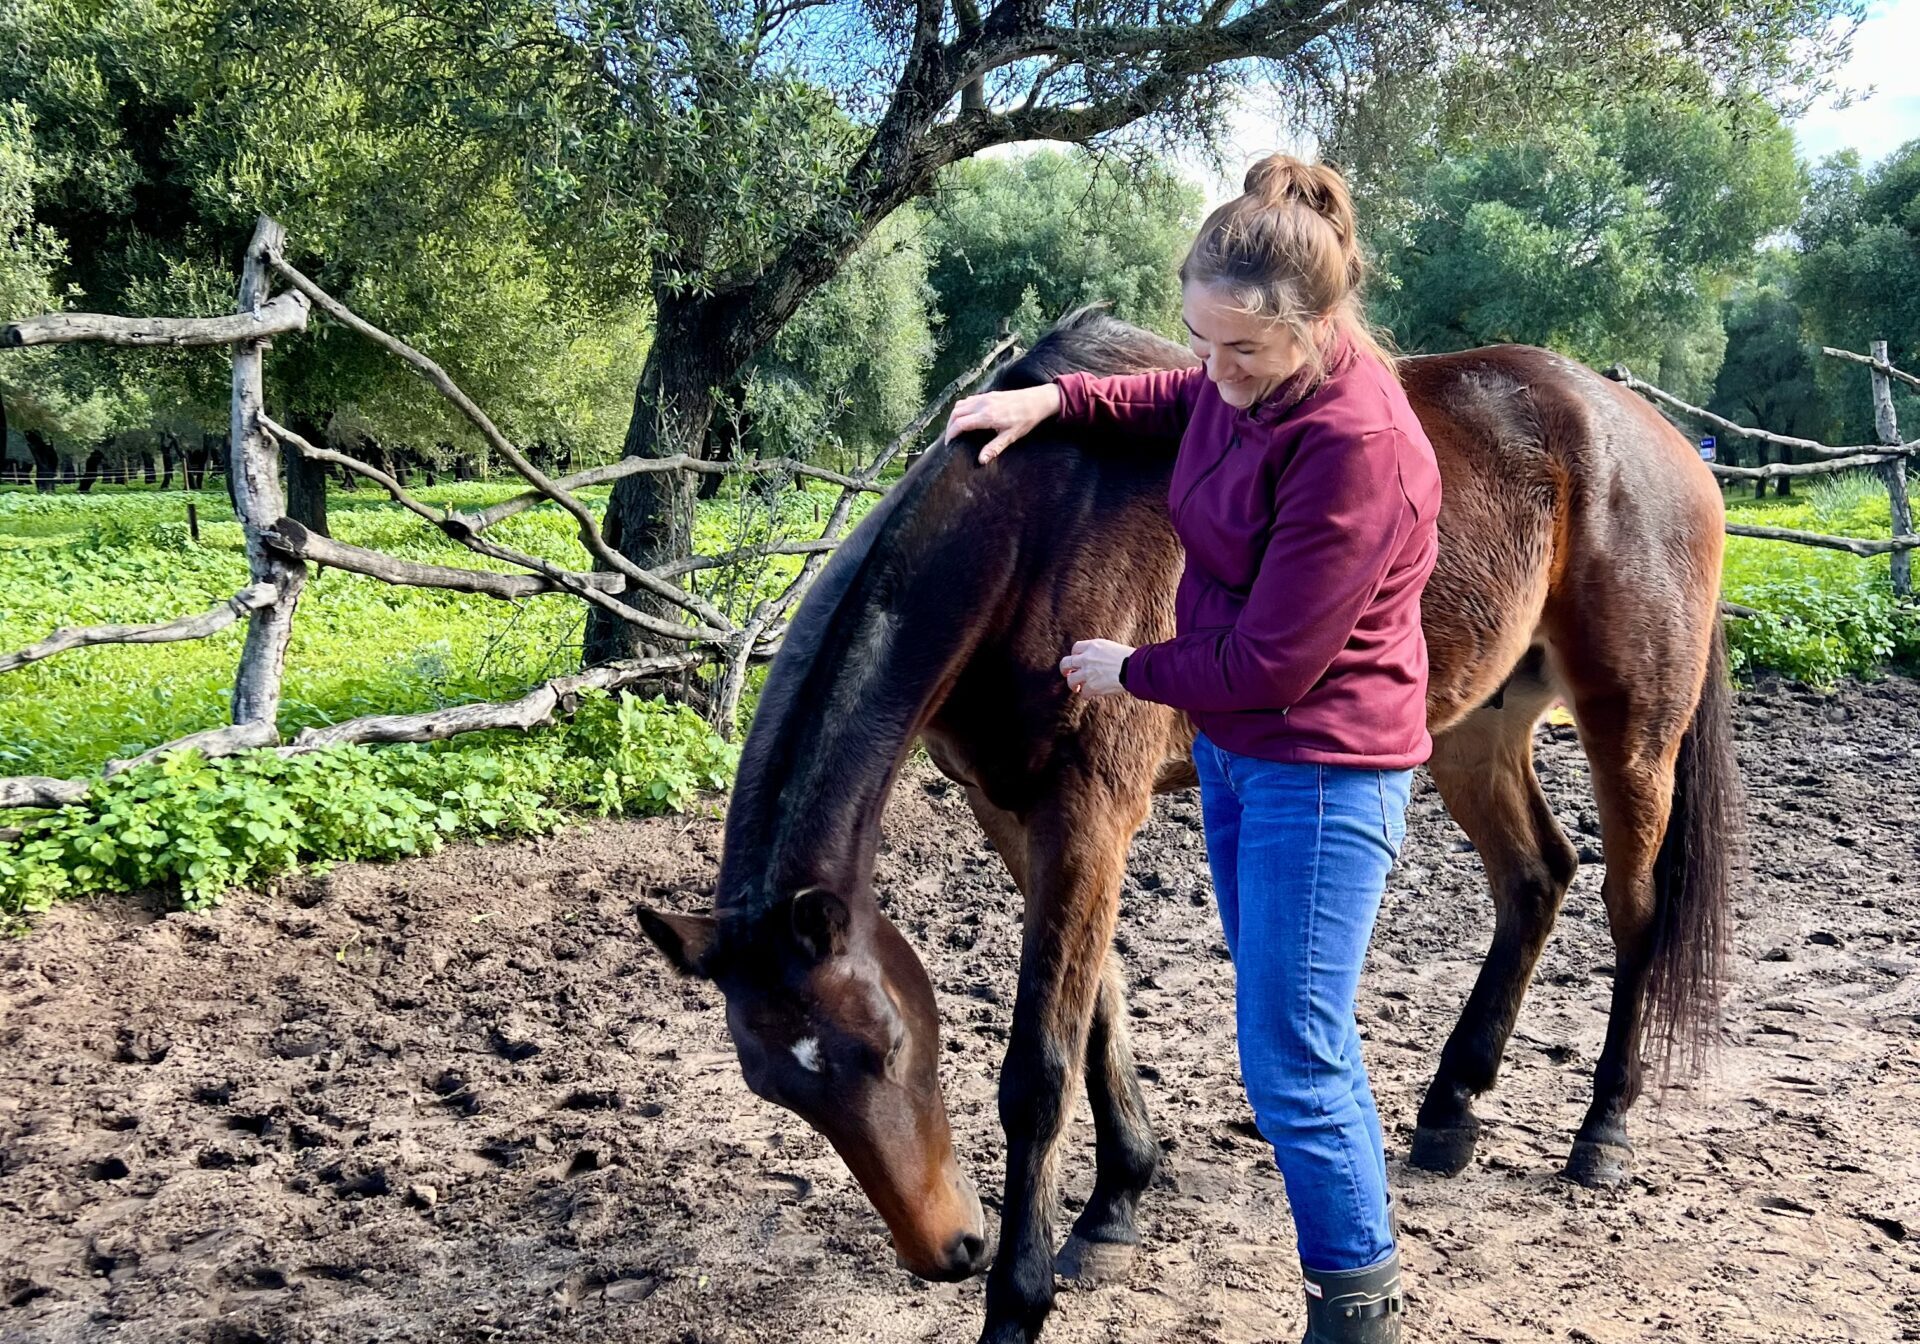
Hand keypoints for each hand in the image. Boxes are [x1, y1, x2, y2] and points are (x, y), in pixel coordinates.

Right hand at [944, 383, 1062, 463]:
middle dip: (949, 426)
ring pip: (960, 404)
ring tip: (955, 428)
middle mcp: (983, 404)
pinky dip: (962, 408)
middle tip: (950, 438)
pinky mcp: (989, 394)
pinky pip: (969, 399)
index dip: (951, 434)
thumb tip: (981, 460)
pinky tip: (966, 417)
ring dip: (954, 416)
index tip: (948, 443)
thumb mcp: (1011, 436)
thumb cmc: (1026, 419)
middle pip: (956, 413)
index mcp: (987, 416)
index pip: (960, 423)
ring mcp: (985, 397)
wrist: (1038, 400)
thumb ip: (994, 448)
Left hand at [1060, 639, 1132, 698]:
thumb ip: (1100, 652)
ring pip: (1071, 680)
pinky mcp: (1092, 686)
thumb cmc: (1130, 658)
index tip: (1077, 660)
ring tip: (1077, 688)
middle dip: (1064, 669)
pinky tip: (1090, 695)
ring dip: (1073, 685)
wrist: (1134, 668)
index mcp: (1093, 646)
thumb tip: (1097, 660)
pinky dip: (1086, 695)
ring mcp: (1087, 673)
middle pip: (1066, 663)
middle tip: (1067, 674)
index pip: (1075, 648)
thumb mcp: (1112, 648)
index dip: (1075, 655)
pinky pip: (1083, 693)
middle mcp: (1087, 658)